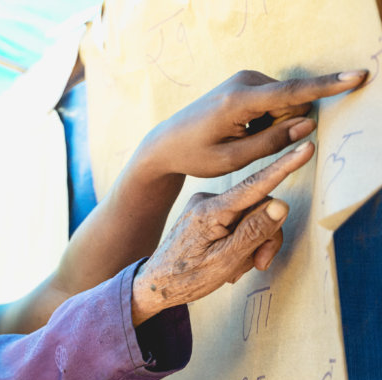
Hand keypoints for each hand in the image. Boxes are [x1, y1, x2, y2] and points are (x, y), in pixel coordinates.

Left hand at [131, 140, 313, 324]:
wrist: (154, 285)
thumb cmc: (185, 278)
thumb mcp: (224, 262)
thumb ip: (253, 232)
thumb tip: (280, 203)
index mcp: (211, 211)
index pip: (255, 185)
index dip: (284, 167)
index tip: (306, 147)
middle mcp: (208, 201)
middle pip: (258, 207)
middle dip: (265, 237)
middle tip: (259, 264)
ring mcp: (206, 206)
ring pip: (250, 217)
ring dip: (252, 244)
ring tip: (236, 269)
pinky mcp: (205, 214)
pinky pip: (236, 221)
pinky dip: (239, 242)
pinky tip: (228, 262)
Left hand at [139, 69, 366, 178]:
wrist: (166, 141)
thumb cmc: (195, 155)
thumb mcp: (232, 159)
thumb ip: (272, 142)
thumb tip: (309, 123)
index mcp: (238, 102)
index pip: (291, 93)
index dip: (327, 86)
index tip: (356, 76)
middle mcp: (244, 82)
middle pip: (291, 104)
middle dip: (282, 127)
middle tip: (245, 143)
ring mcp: (245, 78)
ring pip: (284, 104)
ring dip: (271, 125)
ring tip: (236, 137)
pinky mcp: (247, 81)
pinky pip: (274, 102)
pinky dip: (264, 119)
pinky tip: (236, 129)